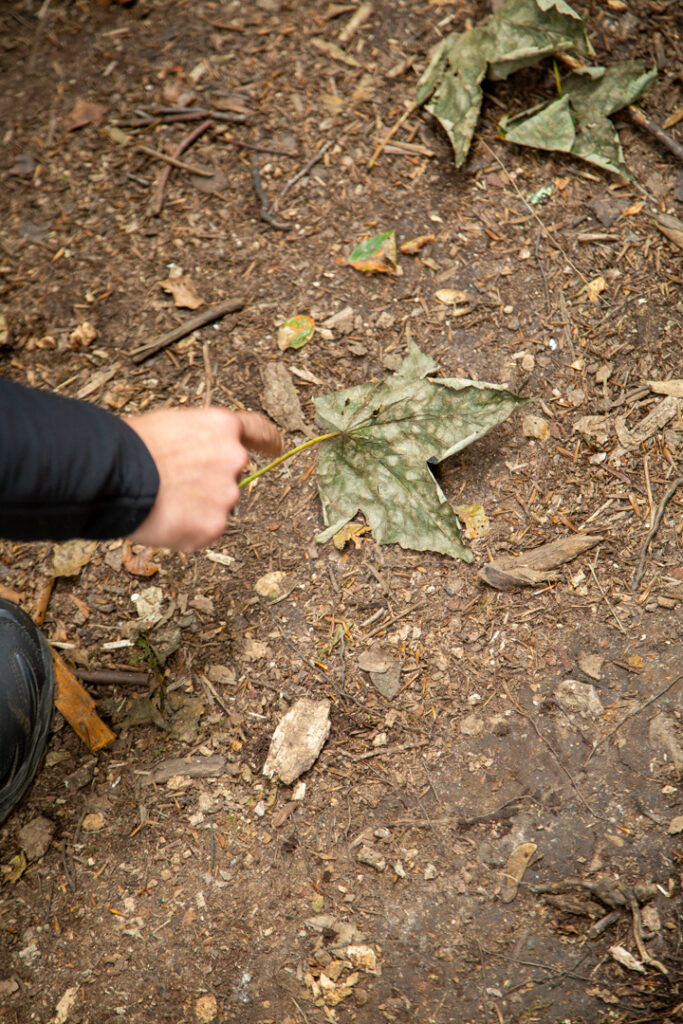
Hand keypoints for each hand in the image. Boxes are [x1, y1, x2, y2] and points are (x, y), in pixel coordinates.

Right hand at [124, 407, 282, 551]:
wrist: (114, 473)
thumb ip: (198, 442)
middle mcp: (234, 459)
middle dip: (209, 484)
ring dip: (196, 509)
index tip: (277, 447)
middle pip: (231, 477)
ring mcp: (227, 495)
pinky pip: (204, 531)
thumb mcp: (171, 426)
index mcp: (223, 428)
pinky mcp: (215, 526)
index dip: (269, 441)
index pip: (258, 432)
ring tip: (162, 502)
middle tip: (174, 487)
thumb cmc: (132, 446)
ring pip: (217, 507)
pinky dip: (187, 531)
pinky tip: (164, 520)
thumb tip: (197, 461)